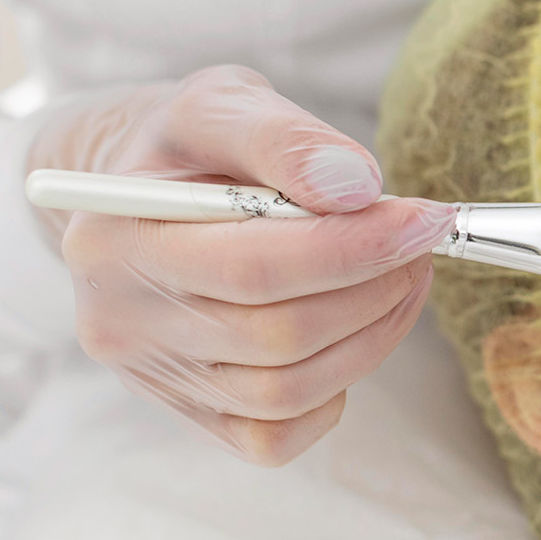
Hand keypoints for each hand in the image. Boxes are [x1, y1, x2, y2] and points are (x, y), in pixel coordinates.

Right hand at [27, 65, 455, 463]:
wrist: (145, 188)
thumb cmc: (190, 147)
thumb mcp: (223, 104)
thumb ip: (285, 137)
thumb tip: (358, 188)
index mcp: (115, 237)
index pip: (254, 266)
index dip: (357, 248)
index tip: (425, 219)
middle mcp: (120, 319)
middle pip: (278, 334)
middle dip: (375, 287)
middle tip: (421, 241)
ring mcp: (153, 375)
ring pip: (285, 390)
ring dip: (372, 335)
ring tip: (404, 276)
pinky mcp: (188, 409)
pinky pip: (274, 436)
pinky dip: (333, 393)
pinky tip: (353, 332)